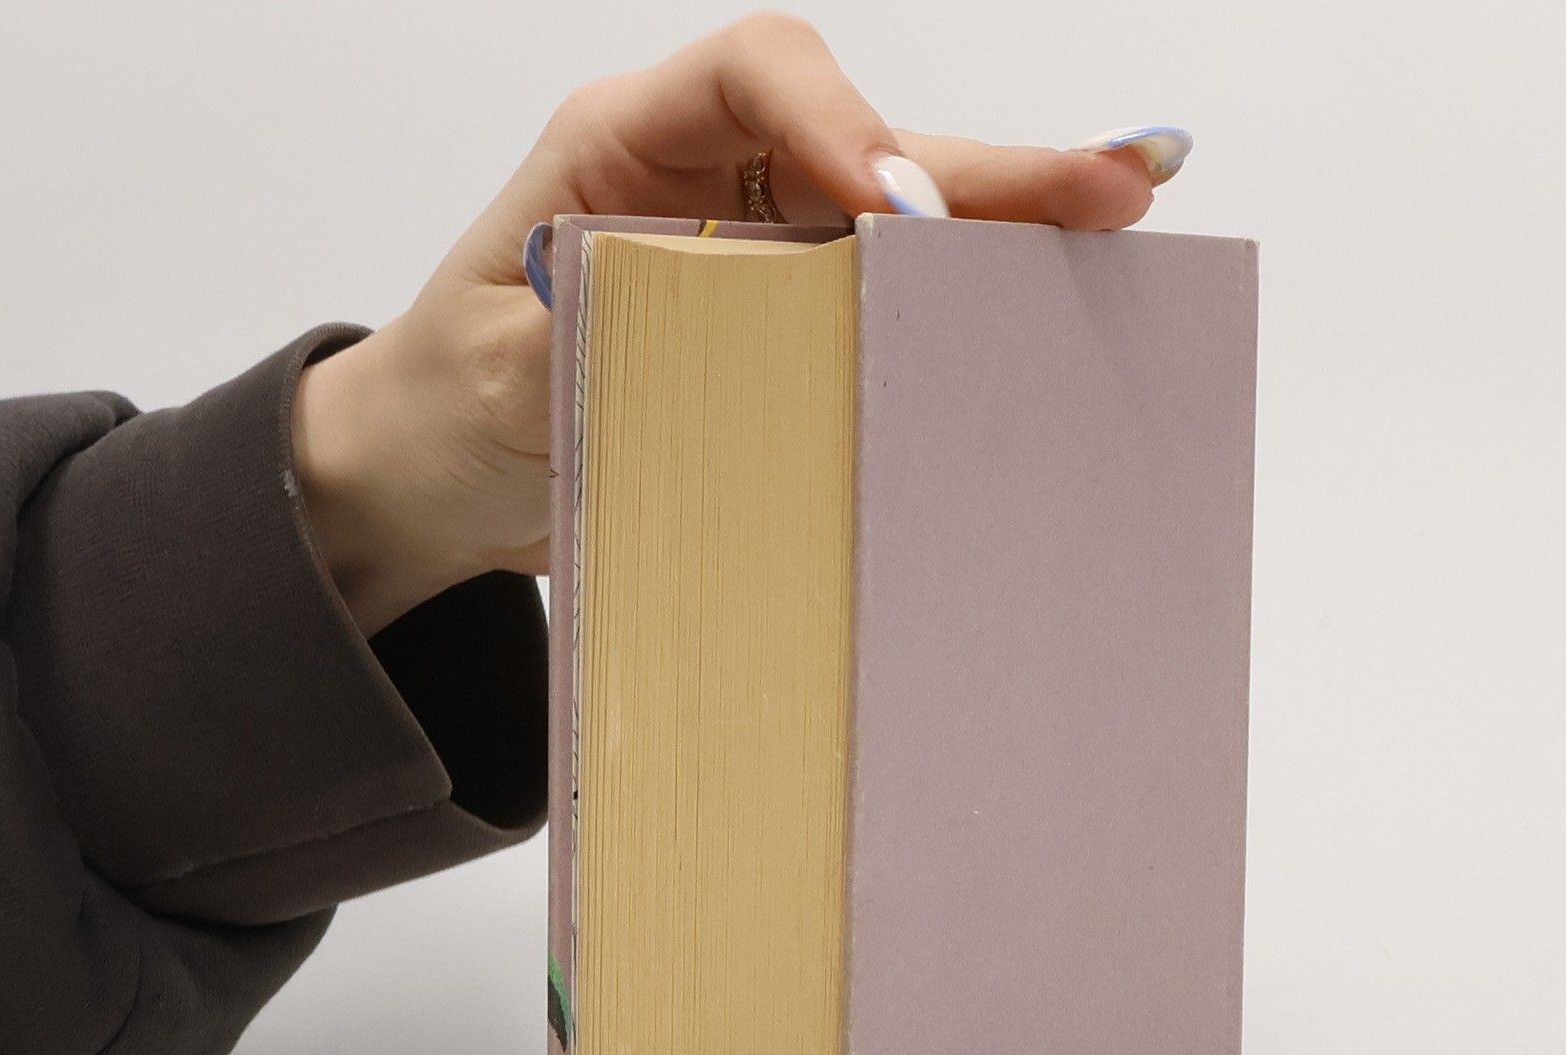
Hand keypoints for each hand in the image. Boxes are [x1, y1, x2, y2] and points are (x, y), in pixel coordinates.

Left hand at [292, 13, 1172, 635]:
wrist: (441, 470)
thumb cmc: (449, 403)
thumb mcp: (499, 374)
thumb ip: (602, 342)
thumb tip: (730, 349)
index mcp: (624, 143)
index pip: (754, 74)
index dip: (841, 123)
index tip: (901, 214)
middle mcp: (709, 176)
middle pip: (864, 138)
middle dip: (986, 168)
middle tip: (1109, 186)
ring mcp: (757, 246)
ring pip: (897, 214)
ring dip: (1009, 224)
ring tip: (1125, 215)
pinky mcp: (784, 321)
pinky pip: (886, 301)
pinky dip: (967, 303)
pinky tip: (1051, 303)